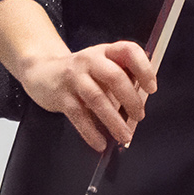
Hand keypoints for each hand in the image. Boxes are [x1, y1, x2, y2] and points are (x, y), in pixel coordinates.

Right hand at [17, 40, 156, 153]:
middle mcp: (90, 60)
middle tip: (139, 116)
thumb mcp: (102, 65)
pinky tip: (100, 143)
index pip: (129, 51)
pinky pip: (78, 116)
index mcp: (106, 51)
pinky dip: (91, 132)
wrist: (42, 71)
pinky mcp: (61, 96)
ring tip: (124, 136)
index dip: (144, 68)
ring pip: (97, 98)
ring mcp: (74, 78)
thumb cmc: (81, 72)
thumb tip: (143, 99)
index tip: (152, 88)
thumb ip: (122, 76)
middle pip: (114, 76)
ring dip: (113, 120)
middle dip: (131, 99)